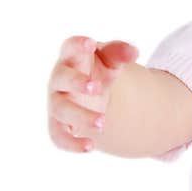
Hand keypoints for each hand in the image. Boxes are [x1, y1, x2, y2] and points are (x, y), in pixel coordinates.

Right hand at [47, 36, 138, 152]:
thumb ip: (120, 52)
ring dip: (80, 116)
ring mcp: (57, 101)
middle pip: (61, 78)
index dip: (78, 44)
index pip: (70, 46)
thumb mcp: (111, 59)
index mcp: (72, 57)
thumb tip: (134, 51)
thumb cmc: (99, 69)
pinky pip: (58, 136)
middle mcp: (60, 79)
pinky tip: (90, 147)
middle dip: (77, 83)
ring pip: (61, 109)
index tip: (90, 43)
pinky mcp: (58, 123)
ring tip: (103, 122)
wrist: (92, 93)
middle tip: (97, 87)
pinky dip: (71, 143)